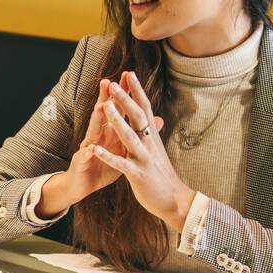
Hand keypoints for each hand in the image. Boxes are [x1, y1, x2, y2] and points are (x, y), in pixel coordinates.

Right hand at [38, 77, 143, 217]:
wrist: (83, 184)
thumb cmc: (102, 165)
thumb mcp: (122, 149)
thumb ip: (136, 132)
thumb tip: (157, 119)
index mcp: (109, 131)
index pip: (117, 108)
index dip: (123, 94)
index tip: (130, 76)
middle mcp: (97, 135)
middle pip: (102, 114)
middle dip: (106, 97)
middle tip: (110, 81)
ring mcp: (87, 147)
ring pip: (93, 131)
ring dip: (97, 119)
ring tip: (102, 107)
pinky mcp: (82, 162)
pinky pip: (86, 157)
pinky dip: (89, 152)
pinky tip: (92, 148)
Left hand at [89, 70, 196, 229]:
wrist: (175, 200)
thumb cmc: (162, 175)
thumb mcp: (158, 151)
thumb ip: (153, 134)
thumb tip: (155, 118)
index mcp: (152, 137)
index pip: (144, 108)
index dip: (137, 91)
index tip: (129, 73)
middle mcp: (149, 144)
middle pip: (137, 116)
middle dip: (125, 99)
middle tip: (114, 82)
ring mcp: (144, 158)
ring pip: (129, 136)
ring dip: (117, 120)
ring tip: (105, 106)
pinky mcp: (138, 175)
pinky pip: (121, 164)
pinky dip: (108, 156)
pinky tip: (96, 149)